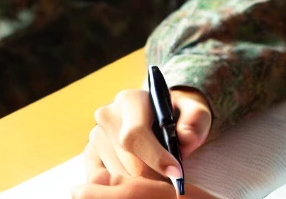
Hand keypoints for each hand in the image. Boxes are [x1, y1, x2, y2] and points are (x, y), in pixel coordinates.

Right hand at [83, 86, 212, 188]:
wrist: (158, 117)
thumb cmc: (178, 116)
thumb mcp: (194, 112)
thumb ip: (195, 120)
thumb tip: (186, 136)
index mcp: (131, 100)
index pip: (135, 134)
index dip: (156, 157)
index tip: (176, 173)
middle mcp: (108, 115)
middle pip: (126, 159)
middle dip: (151, 175)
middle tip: (170, 180)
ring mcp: (96, 136)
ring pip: (113, 173)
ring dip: (138, 181)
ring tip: (157, 176)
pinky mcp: (90, 153)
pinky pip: (101, 179)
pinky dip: (121, 185)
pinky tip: (139, 178)